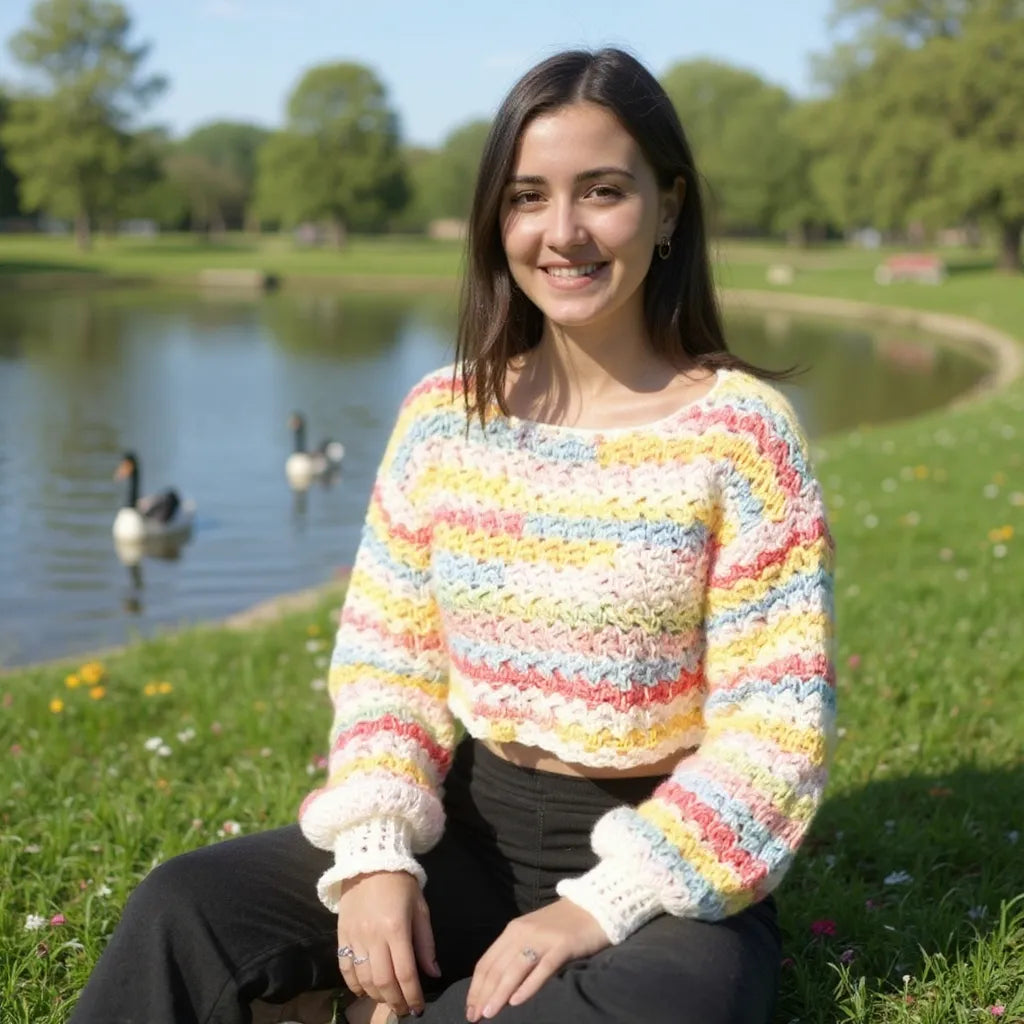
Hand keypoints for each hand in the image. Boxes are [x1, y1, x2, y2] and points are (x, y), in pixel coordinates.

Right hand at [336, 871, 440, 1017]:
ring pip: (363, 979)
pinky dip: (354, 985)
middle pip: (383, 981)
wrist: (370, 861)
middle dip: (395, 1001)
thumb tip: (433, 974)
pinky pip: (344, 968)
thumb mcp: (420, 909)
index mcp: (396, 928)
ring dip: (376, 996)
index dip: (412, 995)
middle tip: (404, 1009)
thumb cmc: (401, 884)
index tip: (419, 1007)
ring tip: (388, 1000)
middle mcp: (373, 936)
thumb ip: (426, 943)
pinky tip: (364, 991)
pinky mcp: (341, 935)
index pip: (405, 972)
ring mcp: (354, 936)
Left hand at [465, 899, 609, 1020]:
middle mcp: (523, 933)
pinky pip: (542, 968)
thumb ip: (516, 954)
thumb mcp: (533, 935)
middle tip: (473, 1017)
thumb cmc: (562, 925)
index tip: (469, 1008)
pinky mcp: (563, 945)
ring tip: (488, 1013)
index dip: (476, 987)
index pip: (487, 962)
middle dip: (483, 994)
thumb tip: (496, 985)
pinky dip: (528, 986)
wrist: (595, 905)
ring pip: (514, 969)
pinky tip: (516, 1001)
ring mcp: (543, 939)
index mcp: (513, 930)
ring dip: (499, 993)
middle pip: (497, 968)